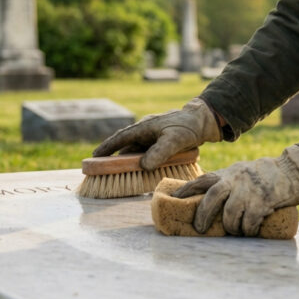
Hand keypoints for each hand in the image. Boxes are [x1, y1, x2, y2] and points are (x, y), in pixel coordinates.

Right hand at [93, 98, 220, 169]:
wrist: (205, 122)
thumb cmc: (189, 127)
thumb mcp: (174, 140)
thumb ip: (159, 152)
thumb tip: (143, 165)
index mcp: (144, 127)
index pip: (120, 138)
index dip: (106, 148)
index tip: (93, 157)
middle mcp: (146, 131)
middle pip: (126, 147)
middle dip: (115, 158)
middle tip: (104, 173)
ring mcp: (153, 137)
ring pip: (136, 152)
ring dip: (130, 162)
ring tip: (122, 176)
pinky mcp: (161, 143)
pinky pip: (147, 154)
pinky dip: (142, 162)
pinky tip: (142, 172)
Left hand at [172, 145, 298, 235]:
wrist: (293, 169)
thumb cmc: (266, 175)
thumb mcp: (242, 173)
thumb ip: (228, 183)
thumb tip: (207, 197)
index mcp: (228, 174)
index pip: (202, 180)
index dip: (186, 190)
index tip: (174, 199)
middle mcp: (235, 180)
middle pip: (211, 198)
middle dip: (203, 216)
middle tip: (200, 229)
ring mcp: (249, 190)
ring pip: (230, 214)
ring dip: (230, 227)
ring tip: (234, 231)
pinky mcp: (263, 201)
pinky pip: (249, 222)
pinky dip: (248, 230)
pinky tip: (251, 231)